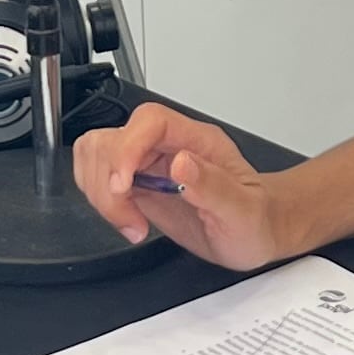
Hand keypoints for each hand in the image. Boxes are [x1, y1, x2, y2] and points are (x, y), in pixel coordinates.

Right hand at [71, 102, 305, 270]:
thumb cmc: (255, 219)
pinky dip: (100, 200)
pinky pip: (98, 177)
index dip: (128, 147)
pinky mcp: (137, 184)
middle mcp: (169, 146)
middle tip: (130, 218)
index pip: (150, 121)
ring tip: (129, 222)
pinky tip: (126, 221)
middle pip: (114, 139)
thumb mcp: (243, 211)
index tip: (123, 184)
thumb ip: (213, 186)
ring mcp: (149, 164)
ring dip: (101, 193)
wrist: (256, 233)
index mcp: (197, 141)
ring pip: (97, 154)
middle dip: (109, 183)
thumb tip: (183, 163)